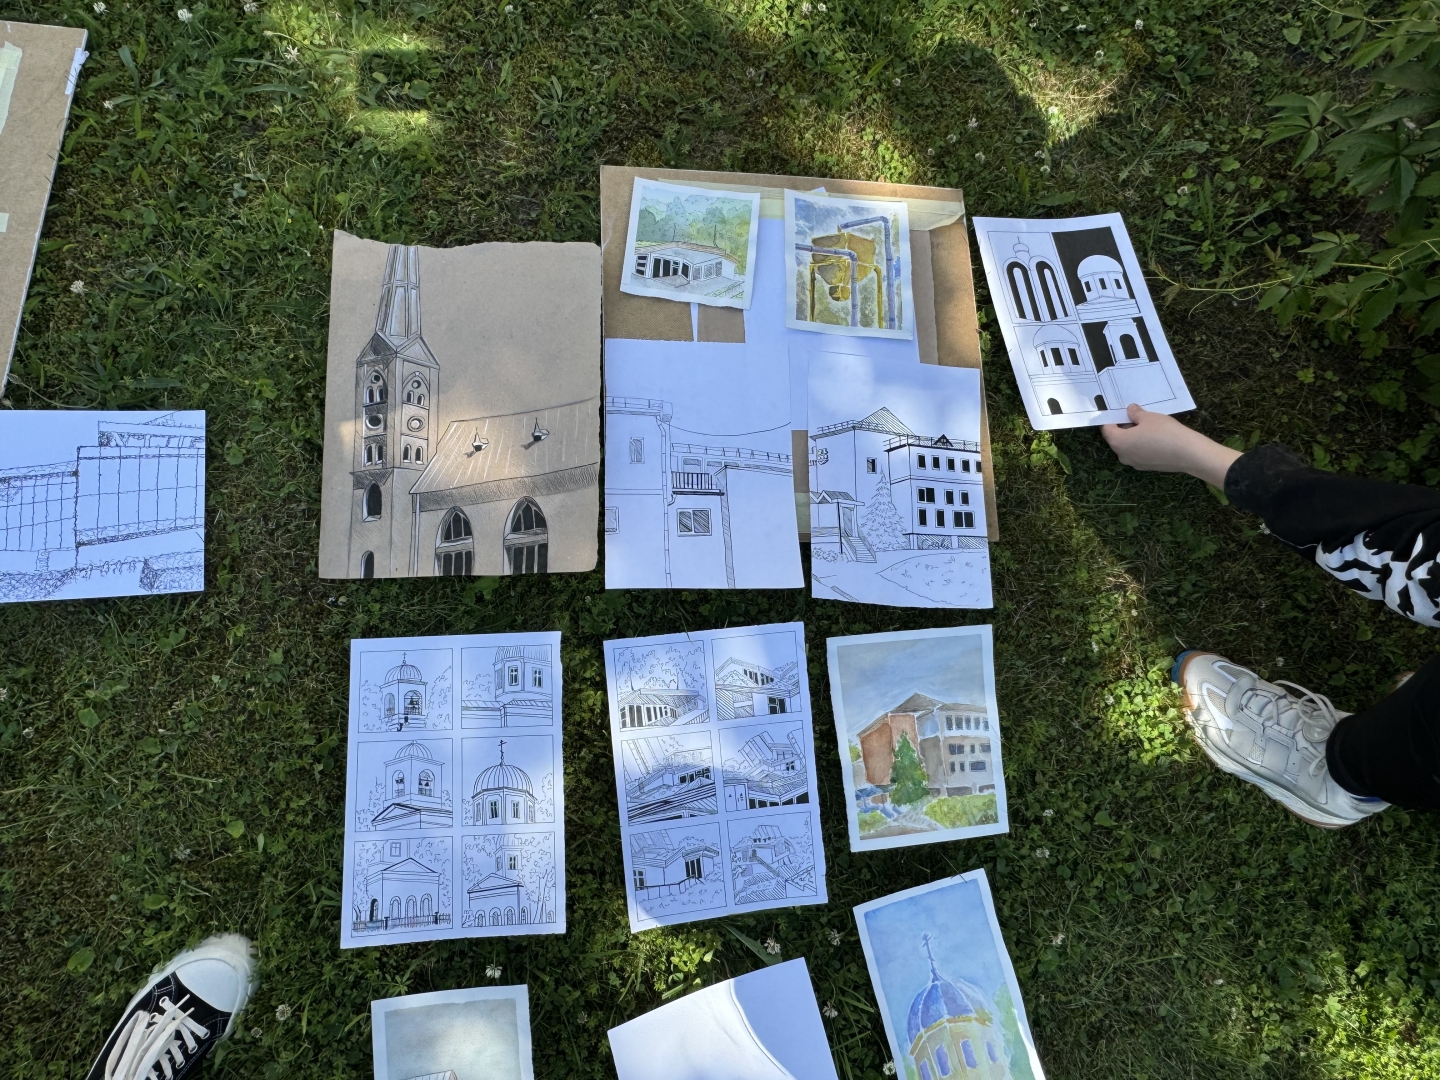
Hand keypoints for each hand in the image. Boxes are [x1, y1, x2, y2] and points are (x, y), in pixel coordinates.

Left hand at [1100, 404, 1240, 488]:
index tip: (1117, 411)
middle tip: (1133, 415)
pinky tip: (1153, 437)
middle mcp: (1122, 455)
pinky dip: (1141, 445)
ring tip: (1145, 425)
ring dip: (1132, 436)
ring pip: (1128, 447)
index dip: (1111, 419)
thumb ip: (1135, 413)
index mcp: (1118, 442)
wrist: (1187, 453)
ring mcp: (1134, 463)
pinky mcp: (1146, 467)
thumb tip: (1130, 410)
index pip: (1107, 429)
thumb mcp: (1148, 417)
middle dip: (1122, 427)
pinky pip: (1138, 453)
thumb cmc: (1164, 432)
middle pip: (1116, 439)